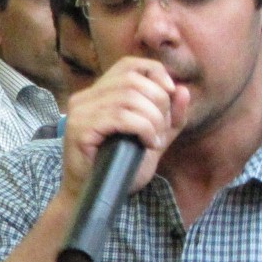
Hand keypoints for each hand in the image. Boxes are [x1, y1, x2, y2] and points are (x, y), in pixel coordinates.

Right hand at [60, 57, 188, 203]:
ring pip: (128, 97)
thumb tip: (182, 90)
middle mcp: (85, 96)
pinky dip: (142, 128)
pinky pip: (120, 116)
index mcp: (99, 93)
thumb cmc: (120, 168)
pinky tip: (147, 143)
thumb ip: (169, 117)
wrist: (94, 197)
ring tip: (154, 139)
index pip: (129, 65)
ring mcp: (80, 111)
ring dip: (152, 118)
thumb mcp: (153, 139)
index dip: (155, 72)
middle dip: (158, 102)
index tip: (170, 93)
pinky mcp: (79, 128)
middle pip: (132, 79)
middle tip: (162, 129)